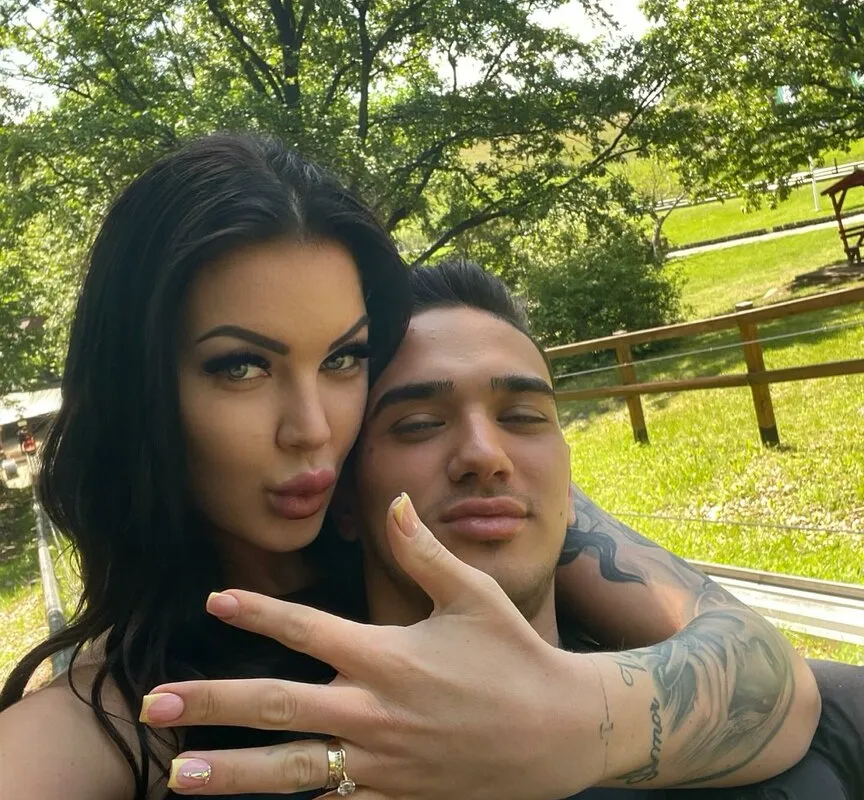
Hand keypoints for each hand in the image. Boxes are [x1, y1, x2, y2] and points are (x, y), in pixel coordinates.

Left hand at [141, 493, 599, 798]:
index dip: (256, 612)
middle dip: (211, 705)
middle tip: (154, 706)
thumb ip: (423, 551)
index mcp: (388, 654)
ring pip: (291, 770)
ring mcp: (382, 762)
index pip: (306, 628)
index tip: (214, 600)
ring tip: (178, 774)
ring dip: (230, 773)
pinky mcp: (396, 797)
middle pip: (276, 705)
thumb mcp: (473, 594)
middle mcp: (375, 710)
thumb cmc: (514, 655)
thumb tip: (393, 500)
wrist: (559, 733)